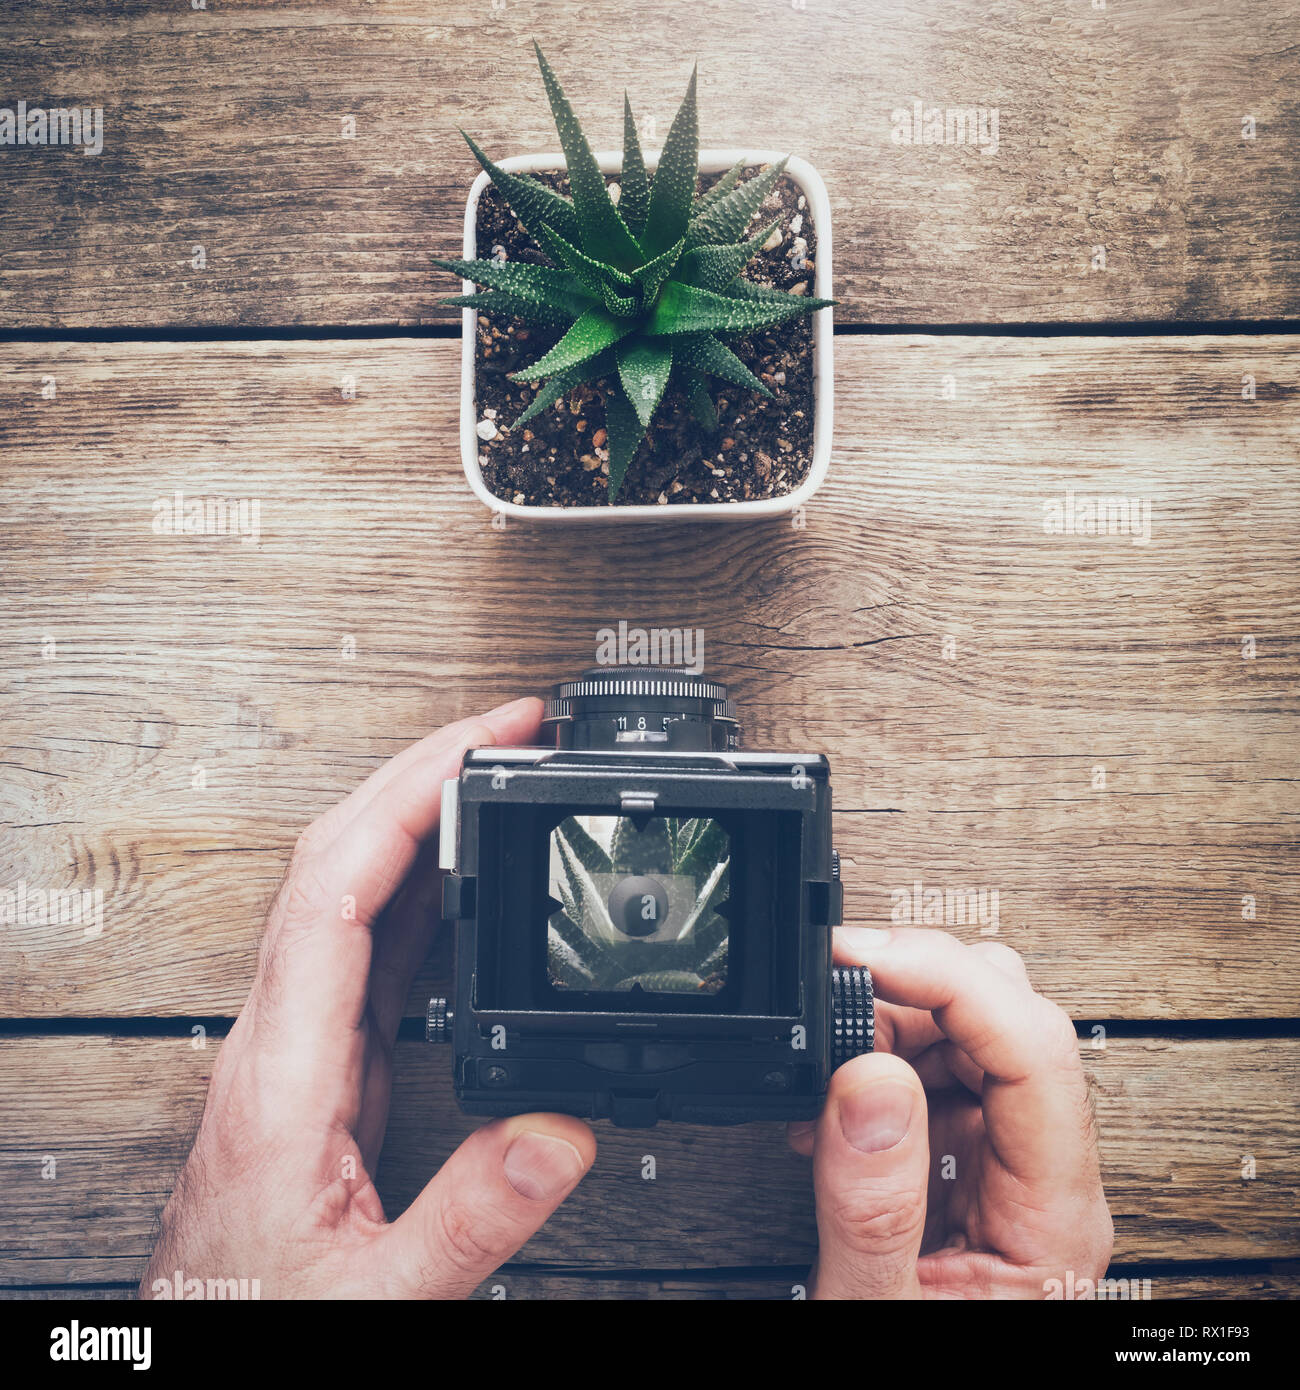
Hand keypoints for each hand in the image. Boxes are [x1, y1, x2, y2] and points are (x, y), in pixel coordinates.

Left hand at [142, 698, 595, 1299]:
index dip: (405, 801)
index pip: (335, 891)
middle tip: (508, 727)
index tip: (479, 747)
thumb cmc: (261, 1312)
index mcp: (287, 1072)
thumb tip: (563, 1130)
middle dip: (422, 771)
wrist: (207, 1339)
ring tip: (498, 767)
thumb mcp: (380, 1294)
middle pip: (337, 858)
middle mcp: (284, 1036)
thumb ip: (475, 1216)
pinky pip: (373, 940)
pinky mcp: (326, 1056)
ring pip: (351, 885)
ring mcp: (302, 1038)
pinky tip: (468, 865)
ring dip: (423, 813)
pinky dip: (425, 883)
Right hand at [791, 927, 1111, 1298]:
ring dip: (893, 1016)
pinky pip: (939, 1071)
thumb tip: (866, 1074)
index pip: (1033, 1049)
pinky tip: (833, 1094)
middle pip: (1013, 1020)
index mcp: (1053, 1217)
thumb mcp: (878, 1309)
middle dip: (918, 983)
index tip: (862, 954)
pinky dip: (879, 1056)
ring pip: (976, 1031)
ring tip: (825, 1052)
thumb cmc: (914, 1376)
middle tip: (834, 987)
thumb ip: (872, 1203)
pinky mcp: (968, 1161)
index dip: (949, 978)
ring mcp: (1008, 1164)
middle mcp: (1045, 1176)